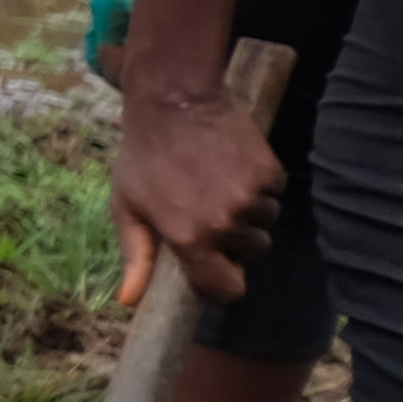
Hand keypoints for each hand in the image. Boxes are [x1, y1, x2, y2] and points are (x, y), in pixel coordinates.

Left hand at [109, 82, 282, 312]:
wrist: (173, 100)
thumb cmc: (144, 155)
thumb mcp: (127, 205)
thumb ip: (136, 256)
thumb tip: (130, 301)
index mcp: (190, 238)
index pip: (226, 289)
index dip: (222, 281)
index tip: (215, 266)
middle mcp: (225, 223)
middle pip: (251, 254)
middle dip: (234, 239)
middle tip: (207, 207)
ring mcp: (251, 198)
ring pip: (266, 224)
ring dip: (248, 210)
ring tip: (216, 181)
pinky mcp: (271, 174)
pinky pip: (275, 194)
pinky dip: (260, 185)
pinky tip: (232, 164)